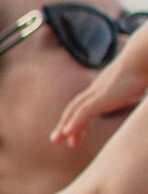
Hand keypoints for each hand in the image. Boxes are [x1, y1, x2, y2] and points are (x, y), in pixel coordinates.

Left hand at [55, 24, 147, 147]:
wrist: (144, 54)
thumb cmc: (146, 66)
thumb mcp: (138, 80)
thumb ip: (136, 87)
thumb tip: (143, 86)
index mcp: (105, 86)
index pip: (86, 103)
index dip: (79, 118)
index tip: (72, 132)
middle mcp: (98, 88)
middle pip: (76, 107)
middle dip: (66, 123)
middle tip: (56, 139)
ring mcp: (99, 91)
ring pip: (76, 110)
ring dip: (66, 125)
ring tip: (59, 139)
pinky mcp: (103, 96)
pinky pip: (84, 111)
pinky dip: (75, 122)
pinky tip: (67, 132)